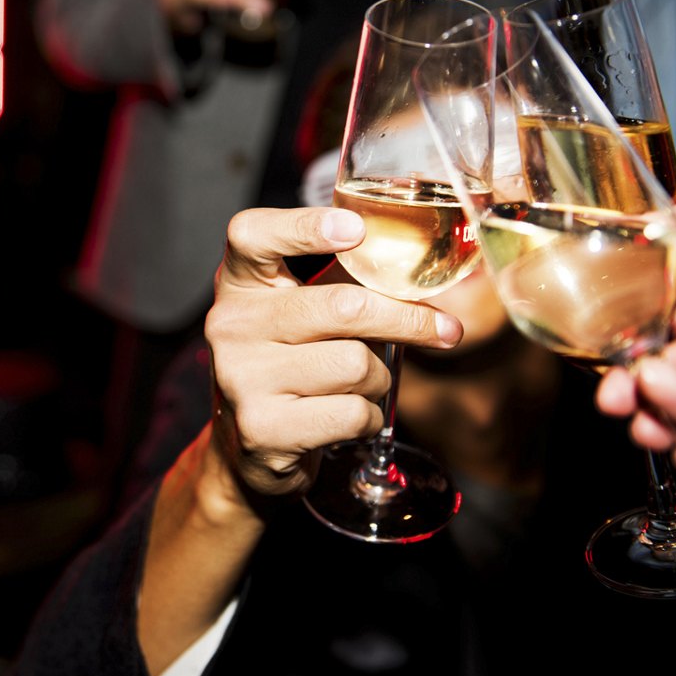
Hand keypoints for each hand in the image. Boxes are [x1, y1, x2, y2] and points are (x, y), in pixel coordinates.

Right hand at [204, 207, 462, 501]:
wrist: (247, 448)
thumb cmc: (289, 365)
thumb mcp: (300, 314)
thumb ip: (342, 283)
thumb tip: (422, 267)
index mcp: (239, 283)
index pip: (253, 235)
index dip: (305, 226)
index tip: (356, 230)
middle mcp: (231, 324)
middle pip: (342, 306)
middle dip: (406, 320)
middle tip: (444, 329)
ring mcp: (241, 377)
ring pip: (356, 364)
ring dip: (379, 379)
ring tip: (360, 386)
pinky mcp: (261, 428)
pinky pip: (351, 413)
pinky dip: (369, 417)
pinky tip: (350, 417)